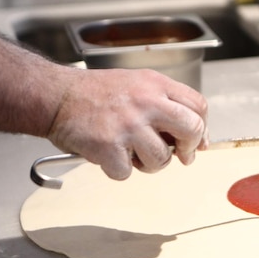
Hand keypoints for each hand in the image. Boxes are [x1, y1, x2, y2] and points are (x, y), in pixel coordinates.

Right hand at [47, 68, 207, 179]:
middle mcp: (146, 102)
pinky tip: (109, 154)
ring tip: (133, 152)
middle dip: (189, 148)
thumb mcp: (139, 85)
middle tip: (180, 155)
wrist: (56, 95)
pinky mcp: (108, 144)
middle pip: (191, 129)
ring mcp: (128, 123)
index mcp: (156, 85)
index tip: (197, 142)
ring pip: (162, 159)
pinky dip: (118, 169)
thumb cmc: (97, 93)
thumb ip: (168, 105)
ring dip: (150, 164)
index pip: (198, 106)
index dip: (202, 129)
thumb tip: (198, 140)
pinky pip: (128, 172)